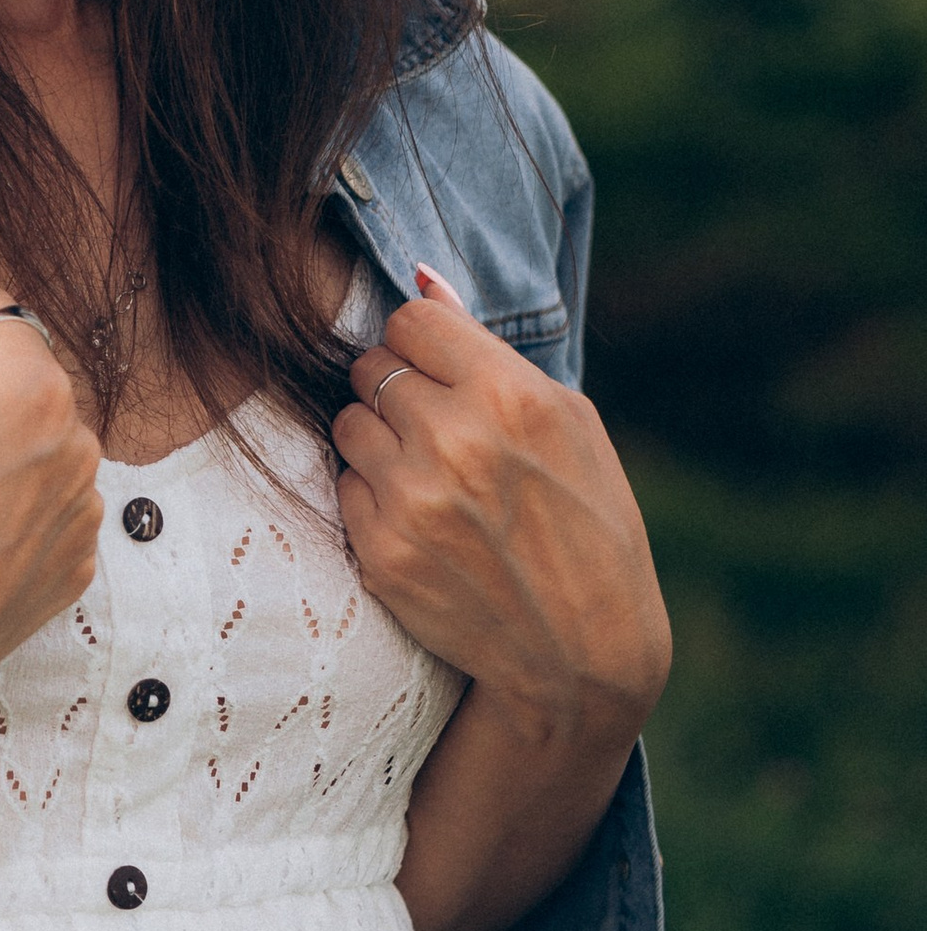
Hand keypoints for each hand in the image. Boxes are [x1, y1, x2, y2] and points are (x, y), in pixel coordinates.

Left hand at [337, 265, 670, 930]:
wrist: (580, 654)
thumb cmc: (587, 525)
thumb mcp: (570, 424)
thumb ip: (487, 348)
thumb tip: (418, 276)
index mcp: (511, 396)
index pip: (411, 320)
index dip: (423, 344)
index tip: (442, 372)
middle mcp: (455, 439)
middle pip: (371, 368)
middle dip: (398, 391)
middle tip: (438, 431)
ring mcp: (411, 498)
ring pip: (348, 423)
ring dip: (378, 441)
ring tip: (431, 478)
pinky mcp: (379, 549)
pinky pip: (343, 485)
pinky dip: (372, 496)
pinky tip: (421, 522)